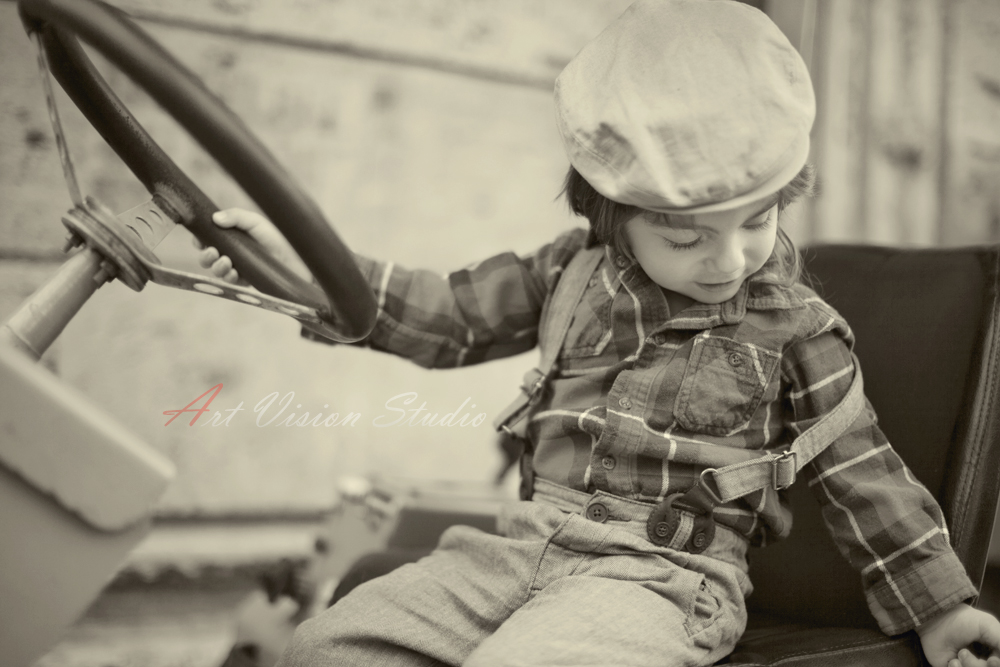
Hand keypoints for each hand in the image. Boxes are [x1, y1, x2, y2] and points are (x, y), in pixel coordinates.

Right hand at [193, 208, 311, 283]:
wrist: (299, 261)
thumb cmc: (279, 239)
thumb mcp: (257, 222)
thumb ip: (236, 217)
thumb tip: (214, 218)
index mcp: (233, 236)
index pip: (209, 238)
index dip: (200, 239)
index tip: (199, 239)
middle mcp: (233, 252)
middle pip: (208, 256)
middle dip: (205, 256)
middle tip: (212, 252)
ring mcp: (239, 268)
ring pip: (216, 270)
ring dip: (216, 266)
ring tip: (226, 261)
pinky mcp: (247, 281)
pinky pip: (230, 282)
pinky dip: (228, 277)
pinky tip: (234, 272)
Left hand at [916, 603, 999, 666]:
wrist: (931, 622)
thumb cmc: (960, 620)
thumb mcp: (986, 625)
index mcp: (993, 649)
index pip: (999, 662)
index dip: (997, 664)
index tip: (992, 659)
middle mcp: (982, 660)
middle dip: (982, 665)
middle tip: (978, 658)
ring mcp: (967, 665)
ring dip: (971, 666)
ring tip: (961, 653)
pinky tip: (952, 661)